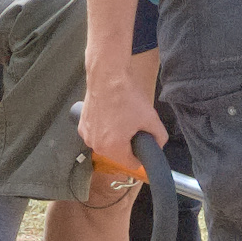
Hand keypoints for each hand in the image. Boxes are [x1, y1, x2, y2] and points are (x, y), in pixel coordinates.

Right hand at [80, 60, 160, 184]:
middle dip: (127, 144)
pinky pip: (96, 135)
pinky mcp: (81, 125)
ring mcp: (86, 135)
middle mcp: (96, 145)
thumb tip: (158, 145)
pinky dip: (103, 129)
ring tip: (120, 118)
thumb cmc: (126, 96)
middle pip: (118, 155)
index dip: (140, 154)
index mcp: (113, 148)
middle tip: (132, 125)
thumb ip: (160, 137)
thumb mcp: (151, 118)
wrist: (107, 76)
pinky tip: (109, 115)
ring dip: (114, 137)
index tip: (142, 141)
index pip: (132, 164)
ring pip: (107, 145)